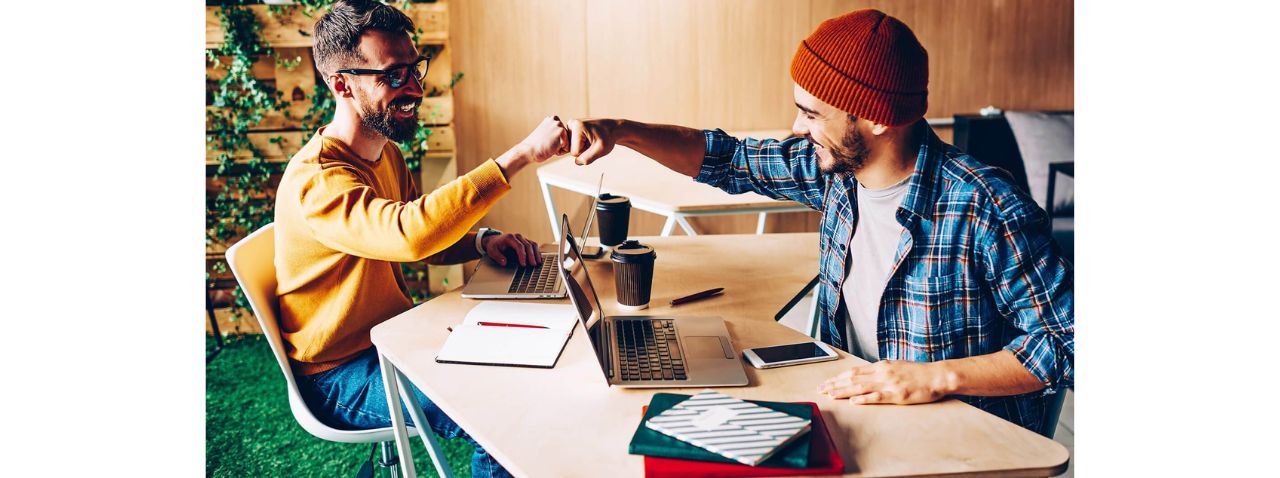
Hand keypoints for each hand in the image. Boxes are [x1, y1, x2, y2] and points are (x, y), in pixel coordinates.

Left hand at [481, 232, 541, 266]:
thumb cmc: (494, 246)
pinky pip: (534, 245)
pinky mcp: (526, 242)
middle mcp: (518, 237)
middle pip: (528, 245)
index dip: (522, 255)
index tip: (523, 264)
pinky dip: (537, 252)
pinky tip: (539, 259)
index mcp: (510, 238)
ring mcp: (523, 239)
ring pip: (533, 244)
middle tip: (533, 265)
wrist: (495, 240)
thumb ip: (498, 256)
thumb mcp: (492, 251)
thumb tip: (504, 262)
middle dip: (531, 256)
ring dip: (536, 254)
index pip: (519, 246)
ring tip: (537, 263)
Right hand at [517, 116, 569, 162]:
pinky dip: (559, 152)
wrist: (528, 151)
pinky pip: (567, 148)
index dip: (555, 142)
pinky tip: (550, 148)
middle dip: (558, 145)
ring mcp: (559, 125)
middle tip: (546, 144)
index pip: (563, 135)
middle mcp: (556, 120)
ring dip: (559, 148)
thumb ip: (554, 132)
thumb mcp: (545, 135)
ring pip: (568, 143)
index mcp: (551, 119)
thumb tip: (566, 137)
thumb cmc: (535, 147)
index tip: (545, 141)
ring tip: (548, 145)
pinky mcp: (562, 132)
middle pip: (567, 138)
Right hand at [564, 118, 617, 164]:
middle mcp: (571, 124)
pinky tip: (587, 138)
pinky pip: (572, 145)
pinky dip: (580, 144)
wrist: (612, 128)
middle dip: (583, 149)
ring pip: (571, 147)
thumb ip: (588, 158)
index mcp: (577, 126)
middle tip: (593, 141)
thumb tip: (577, 162)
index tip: (594, 143)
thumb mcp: (601, 150)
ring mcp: (570, 126)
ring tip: (591, 139)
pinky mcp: (571, 129)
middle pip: (571, 150)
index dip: (586, 152)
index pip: (574, 152)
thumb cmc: (608, 137)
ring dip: (582, 147)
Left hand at [816, 360, 953, 404]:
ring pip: (861, 387)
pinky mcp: (897, 394)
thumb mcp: (896, 366)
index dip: (837, 378)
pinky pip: (877, 397)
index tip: (826, 383)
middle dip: (834, 385)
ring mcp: (889, 384)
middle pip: (853, 379)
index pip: (853, 371)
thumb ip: (880, 370)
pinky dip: (864, 399)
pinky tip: (853, 402)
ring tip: (830, 395)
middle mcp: (882, 373)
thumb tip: (866, 375)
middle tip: (820, 390)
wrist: (936, 375)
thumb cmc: (918, 373)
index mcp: (881, 366)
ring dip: (843, 392)